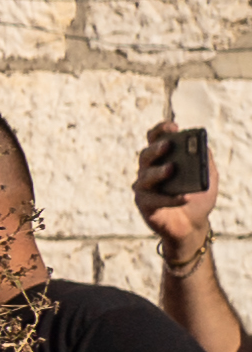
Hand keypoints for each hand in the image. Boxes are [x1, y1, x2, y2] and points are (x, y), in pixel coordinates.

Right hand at [147, 123, 216, 268]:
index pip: (155, 139)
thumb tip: (203, 145)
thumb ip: (204, 160)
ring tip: (171, 169)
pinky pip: (154, 200)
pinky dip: (169, 198)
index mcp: (161, 159)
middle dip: (156, 149)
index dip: (161, 130)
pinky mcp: (145, 205)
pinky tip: (183, 198)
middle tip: (168, 146)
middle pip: (146, 154)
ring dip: (158, 172)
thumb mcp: (207, 176)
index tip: (174, 126)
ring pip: (145, 176)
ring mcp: (144, 188)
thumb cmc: (197, 197)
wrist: (191, 224)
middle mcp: (148, 170)